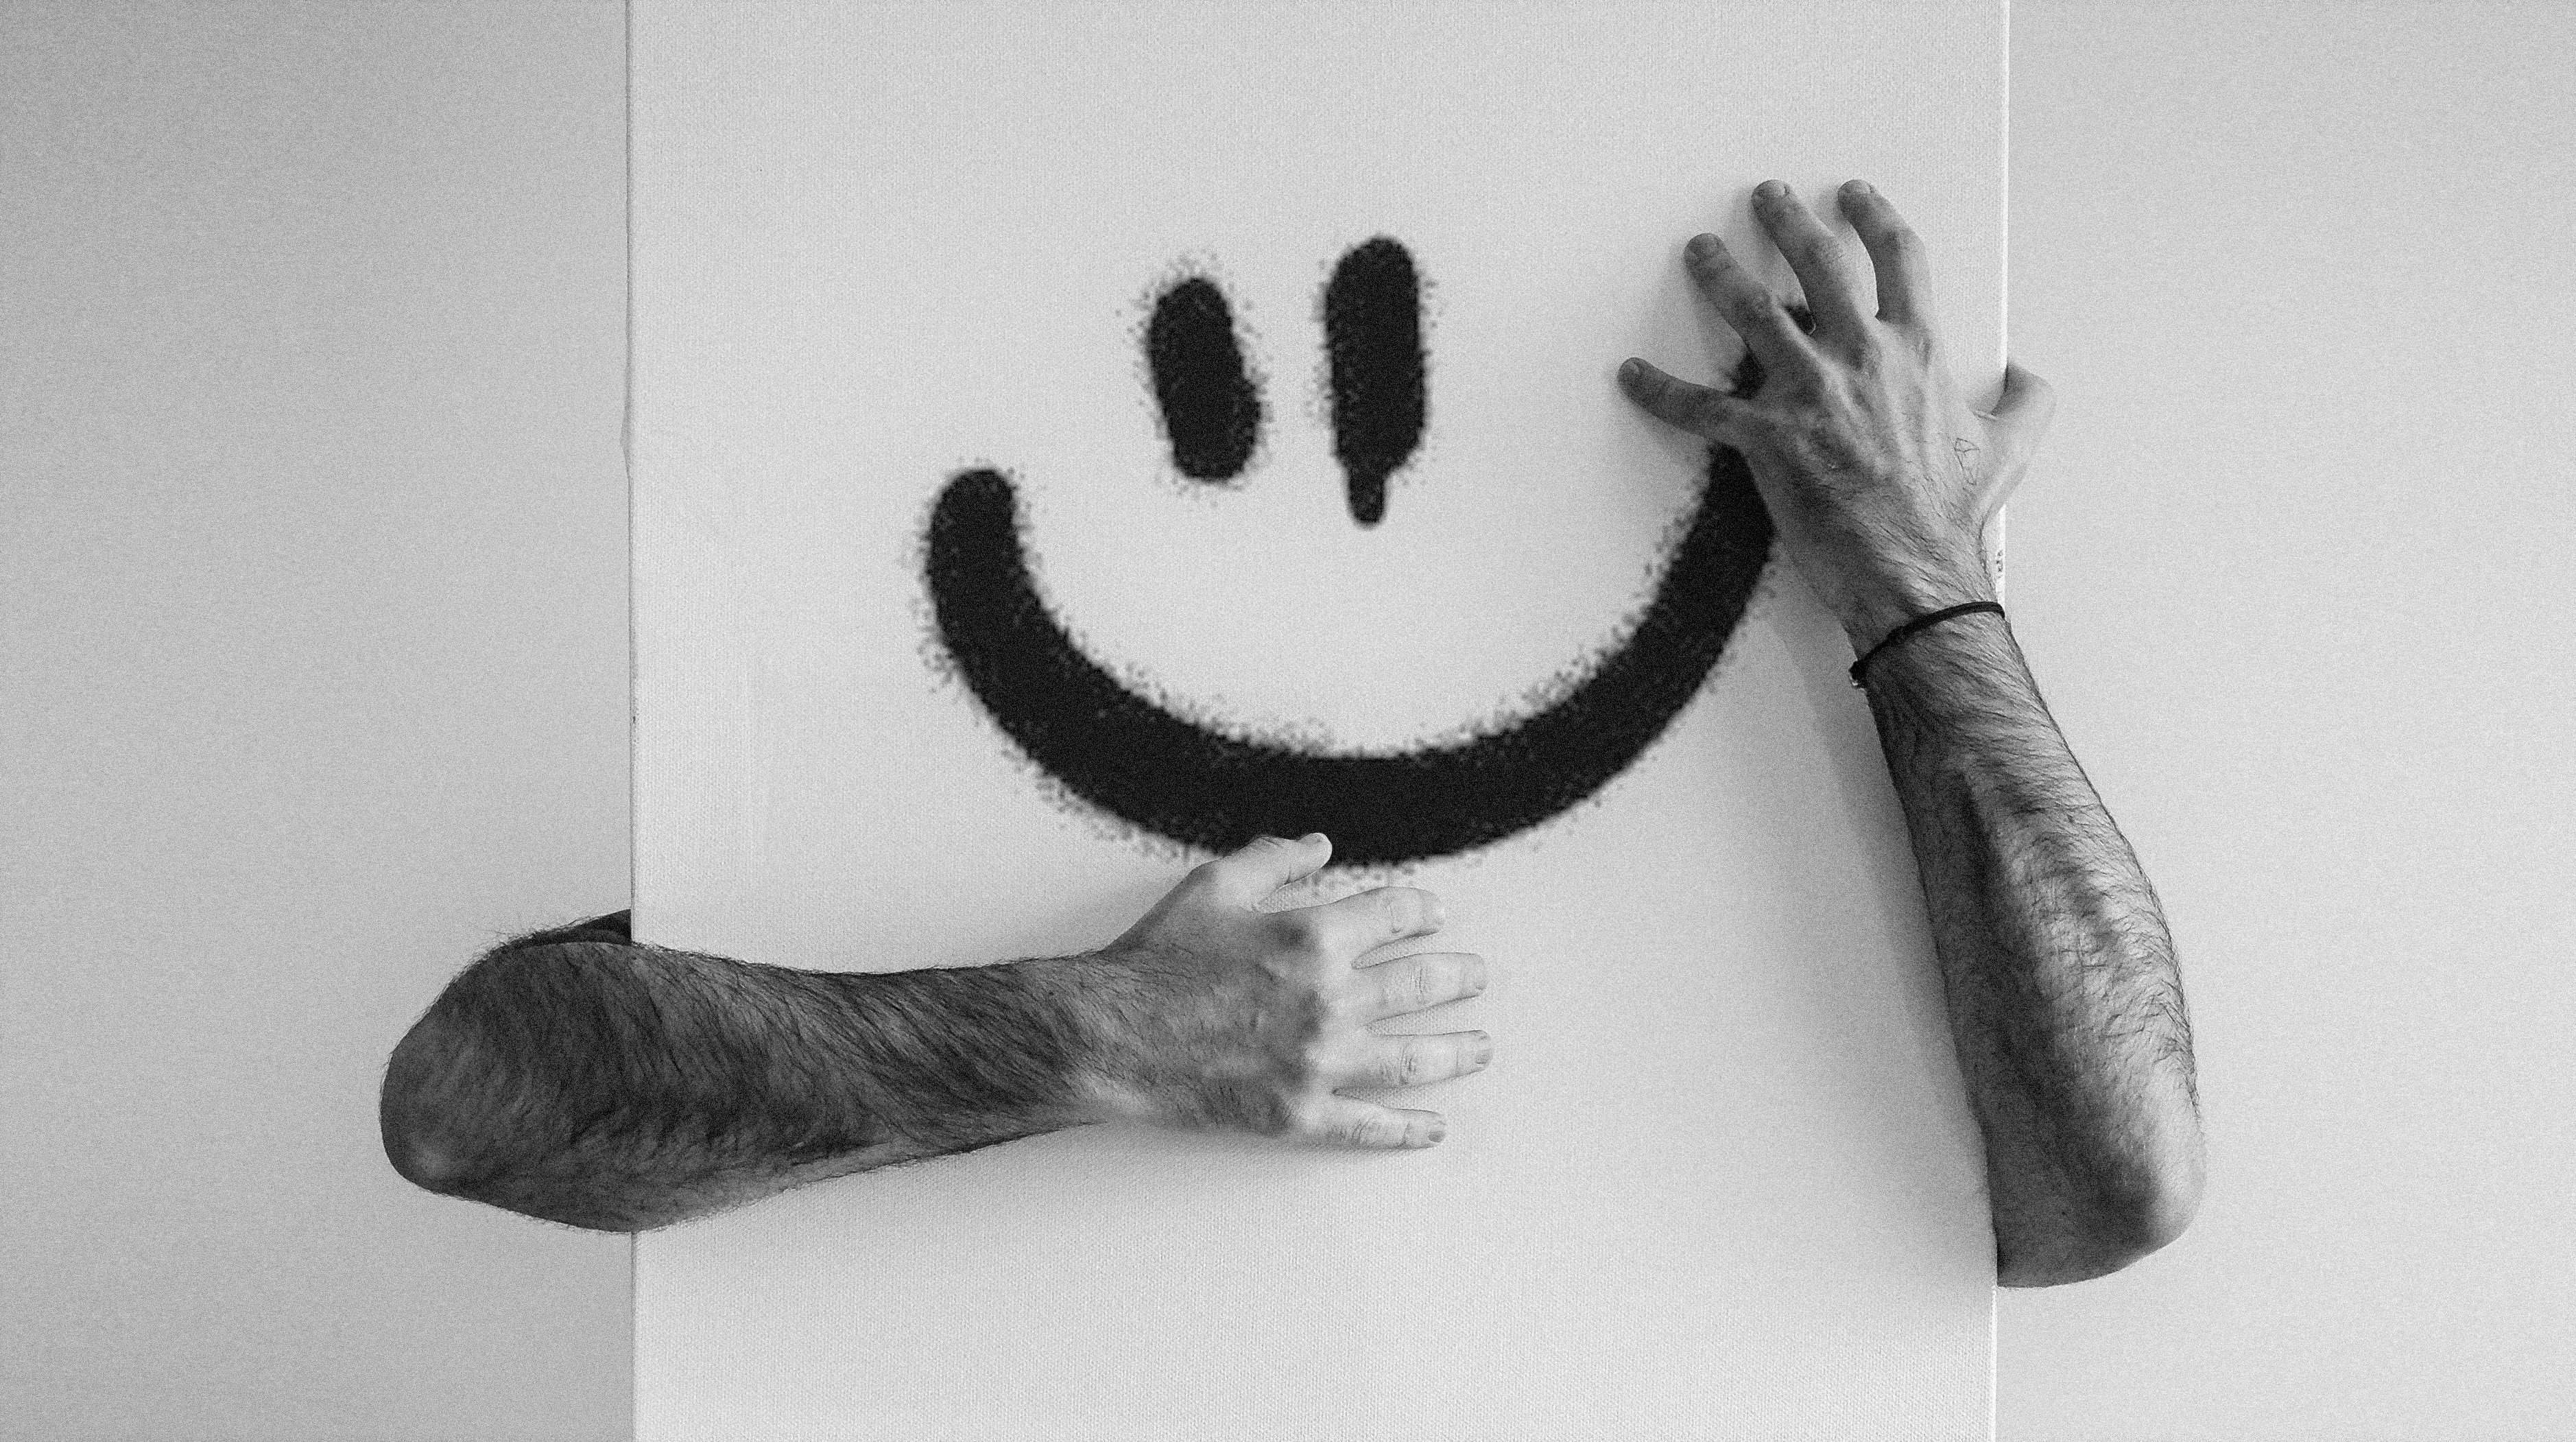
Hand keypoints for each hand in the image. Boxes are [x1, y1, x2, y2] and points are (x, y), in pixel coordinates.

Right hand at [1070, 834, 1490, 1148]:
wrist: (1111, 1036)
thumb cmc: (1156, 960)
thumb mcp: (1213, 886)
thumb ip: (1274, 859)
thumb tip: (1320, 844)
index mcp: (1313, 936)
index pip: (1397, 916)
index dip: (1424, 911)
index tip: (1436, 916)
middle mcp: (1329, 999)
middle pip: (1422, 984)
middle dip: (1460, 977)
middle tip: (1476, 976)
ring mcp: (1319, 1062)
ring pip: (1416, 1058)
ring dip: (1458, 1050)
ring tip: (1481, 1046)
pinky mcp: (1300, 1113)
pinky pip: (1371, 1125)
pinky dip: (1410, 1129)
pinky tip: (1434, 1126)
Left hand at [1619, 179, 2054, 652]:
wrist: (1915, 569)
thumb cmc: (1956, 514)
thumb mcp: (2011, 449)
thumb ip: (2025, 402)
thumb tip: (2027, 375)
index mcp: (1917, 349)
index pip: (1898, 257)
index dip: (1873, 217)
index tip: (1852, 195)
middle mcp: (1861, 355)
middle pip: (1818, 265)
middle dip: (1787, 221)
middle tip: (1763, 197)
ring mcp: (1809, 393)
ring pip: (1751, 313)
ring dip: (1719, 275)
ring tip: (1698, 251)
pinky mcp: (1767, 437)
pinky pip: (1699, 407)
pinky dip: (1658, 390)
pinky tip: (1630, 375)